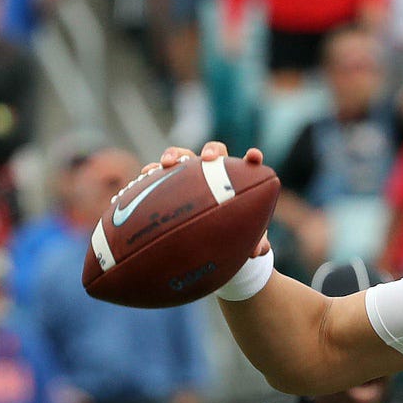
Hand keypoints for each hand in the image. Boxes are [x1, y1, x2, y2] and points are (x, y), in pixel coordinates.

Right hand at [143, 143, 273, 257]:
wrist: (209, 238)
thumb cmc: (233, 232)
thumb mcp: (246, 240)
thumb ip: (256, 243)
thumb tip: (258, 251)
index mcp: (237, 180)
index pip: (248, 165)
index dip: (252, 158)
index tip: (254, 157)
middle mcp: (214, 171)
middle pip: (214, 152)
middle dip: (211, 151)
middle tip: (208, 159)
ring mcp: (191, 174)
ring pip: (183, 155)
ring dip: (175, 154)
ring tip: (167, 163)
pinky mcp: (170, 181)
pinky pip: (160, 171)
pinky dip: (153, 170)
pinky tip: (145, 175)